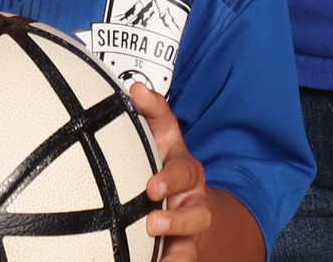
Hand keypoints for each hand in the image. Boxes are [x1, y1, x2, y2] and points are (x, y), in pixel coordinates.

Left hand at [130, 83, 217, 258]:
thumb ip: (153, 114)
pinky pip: (182, 260)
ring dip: (174, 245)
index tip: (153, 185)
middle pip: (195, 212)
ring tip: (152, 244)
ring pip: (191, 242)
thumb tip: (137, 88)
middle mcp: (193, 202)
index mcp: (186, 172)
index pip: (185, 171)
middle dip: (176, 218)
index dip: (171, 178)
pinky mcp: (184, 251)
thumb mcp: (163, 140)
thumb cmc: (169, 169)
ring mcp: (190, 231)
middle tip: (152, 221)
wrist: (192, 210)